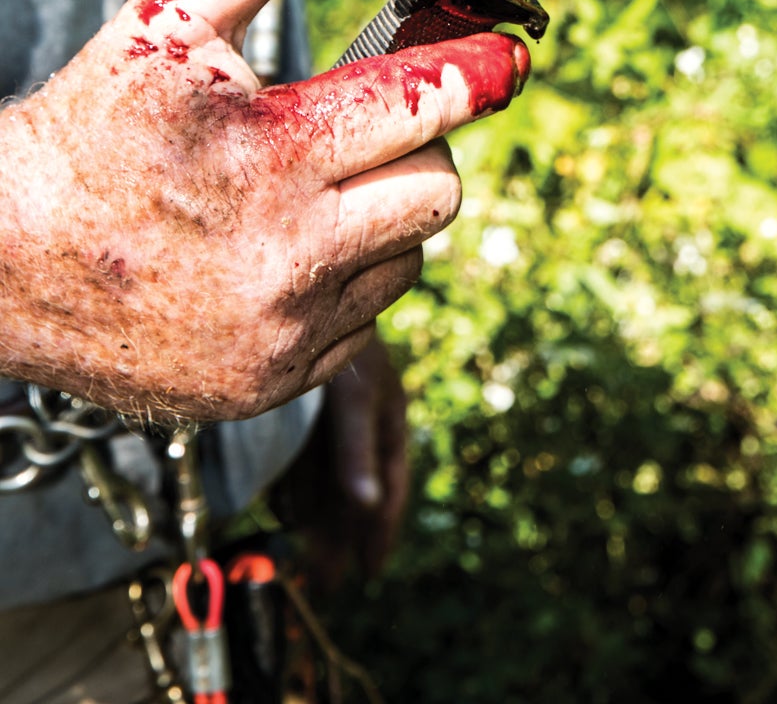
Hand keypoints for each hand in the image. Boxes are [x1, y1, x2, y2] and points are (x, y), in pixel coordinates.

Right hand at [0, 0, 528, 419]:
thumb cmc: (85, 133)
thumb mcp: (164, 25)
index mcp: (273, 158)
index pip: (423, 107)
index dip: (475, 74)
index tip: (510, 57)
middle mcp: (288, 256)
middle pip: (438, 190)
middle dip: (416, 148)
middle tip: (365, 129)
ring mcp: (280, 333)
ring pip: (407, 259)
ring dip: (382, 219)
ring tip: (308, 193)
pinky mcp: (268, 386)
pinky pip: (361, 323)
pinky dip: (342, 284)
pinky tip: (280, 255)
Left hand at [280, 327, 409, 588]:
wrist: (306, 293)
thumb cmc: (342, 342)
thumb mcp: (354, 400)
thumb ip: (357, 453)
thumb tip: (368, 508)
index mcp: (387, 417)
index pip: (390, 485)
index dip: (381, 529)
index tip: (370, 571)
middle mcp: (361, 421)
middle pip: (355, 491)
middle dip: (343, 537)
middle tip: (326, 583)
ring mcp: (331, 417)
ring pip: (327, 481)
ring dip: (318, 521)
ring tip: (307, 561)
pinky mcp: (302, 413)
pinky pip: (301, 463)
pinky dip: (295, 492)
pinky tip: (285, 513)